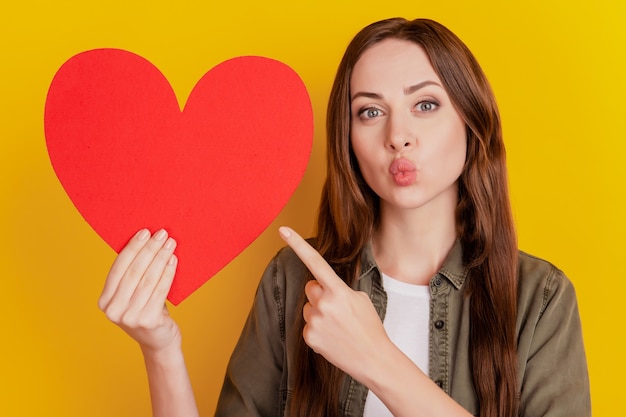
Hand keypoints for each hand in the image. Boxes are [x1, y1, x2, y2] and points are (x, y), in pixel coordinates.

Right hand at [98, 229, 180, 353]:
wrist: (158, 341)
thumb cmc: (147, 311)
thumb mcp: (133, 295)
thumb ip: (133, 276)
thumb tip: (146, 241)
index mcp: (104, 301)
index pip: (118, 268)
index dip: (132, 248)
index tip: (145, 232)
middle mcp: (113, 310)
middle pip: (134, 271)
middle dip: (149, 249)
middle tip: (162, 234)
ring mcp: (129, 317)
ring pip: (148, 279)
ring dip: (160, 258)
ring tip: (170, 243)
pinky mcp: (148, 320)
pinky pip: (160, 290)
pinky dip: (168, 272)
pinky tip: (173, 260)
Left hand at [279, 226, 389, 380]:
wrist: (373, 358)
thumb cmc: (369, 328)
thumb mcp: (359, 300)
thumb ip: (338, 290)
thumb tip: (321, 290)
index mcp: (338, 290)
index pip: (315, 262)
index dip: (298, 244)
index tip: (283, 230)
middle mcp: (324, 304)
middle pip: (310, 288)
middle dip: (319, 294)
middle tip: (338, 309)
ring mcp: (315, 321)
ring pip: (308, 308)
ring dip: (319, 313)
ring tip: (338, 326)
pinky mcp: (309, 337)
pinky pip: (308, 325)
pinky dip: (318, 330)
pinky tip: (333, 338)